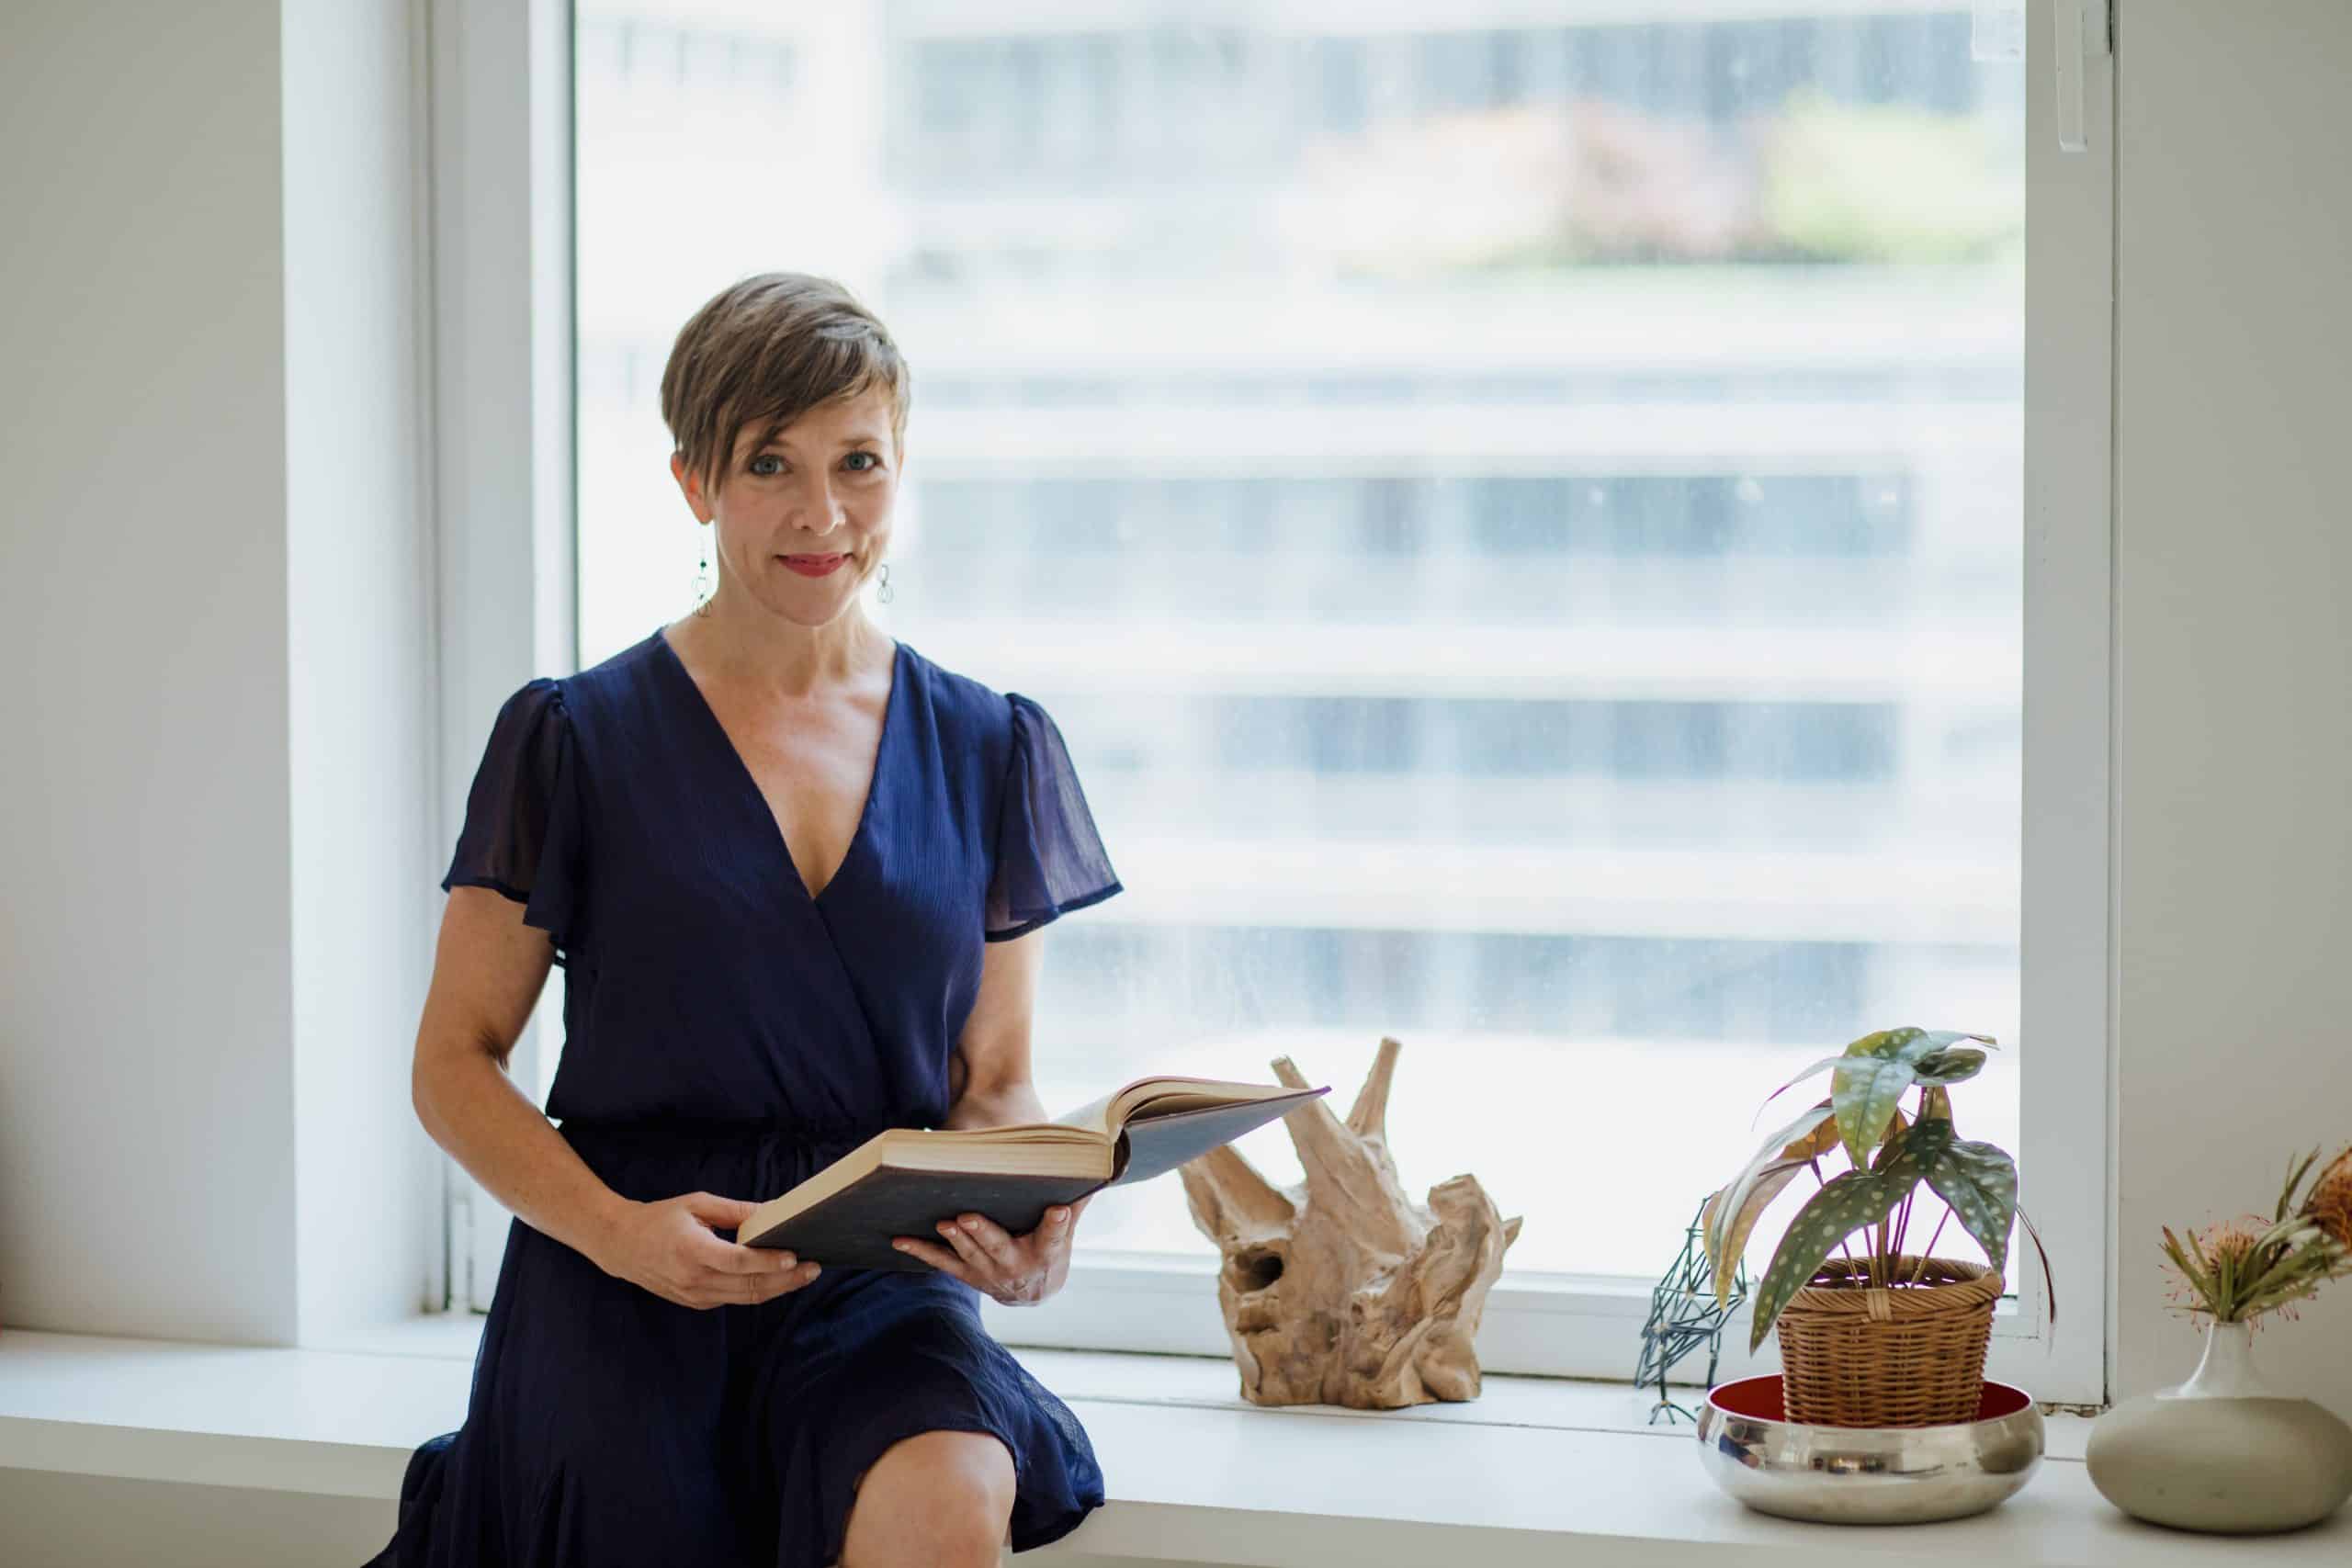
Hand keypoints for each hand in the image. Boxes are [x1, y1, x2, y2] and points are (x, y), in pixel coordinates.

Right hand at [592, 1191, 823, 1309]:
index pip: (738, 1262)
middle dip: (786, 1279)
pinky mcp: (696, 1303)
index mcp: (693, 1251)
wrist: (621, 1246)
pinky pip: (733, 1298)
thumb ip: (735, 1211)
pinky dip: (758, 1290)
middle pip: (749, 1285)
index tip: (793, 1255)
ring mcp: (695, 1295)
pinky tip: (777, 1279)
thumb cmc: (660, 1219)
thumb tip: (772, 1211)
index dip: (768, 1261)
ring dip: (778, 1288)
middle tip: (814, 1267)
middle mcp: (694, 1279)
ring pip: (745, 1297)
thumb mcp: (696, 1205)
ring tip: (804, 1274)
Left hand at [891, 1195, 1091, 1305]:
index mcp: (1047, 1251)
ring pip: (970, 1254)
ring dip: (956, 1239)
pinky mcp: (968, 1274)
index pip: (1055, 1235)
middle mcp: (1017, 1266)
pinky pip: (942, 1263)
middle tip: (968, 1217)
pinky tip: (900, 1239)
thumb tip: (1099, 1166)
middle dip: (984, 1233)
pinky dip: (921, 1252)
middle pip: (1000, 1247)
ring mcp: (989, 1273)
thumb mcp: (1068, 1228)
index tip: (1060, 1210)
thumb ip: (1076, 1201)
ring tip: (944, 1223)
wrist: (1034, 1290)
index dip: (1057, 1223)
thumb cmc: (1051, 1247)